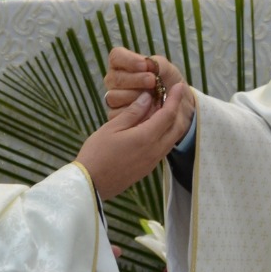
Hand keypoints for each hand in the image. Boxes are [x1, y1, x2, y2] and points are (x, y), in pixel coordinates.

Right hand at [77, 82, 191, 198]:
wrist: (91, 185)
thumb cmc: (97, 154)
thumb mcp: (112, 128)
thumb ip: (133, 112)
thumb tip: (148, 97)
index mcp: (147, 138)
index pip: (168, 114)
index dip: (175, 99)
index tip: (179, 86)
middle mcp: (155, 151)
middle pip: (176, 128)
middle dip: (178, 110)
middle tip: (173, 96)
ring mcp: (152, 162)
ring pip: (171, 139)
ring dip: (171, 123)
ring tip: (163, 109)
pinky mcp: (147, 169)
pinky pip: (163, 148)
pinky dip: (164, 134)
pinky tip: (153, 127)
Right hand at [104, 47, 194, 127]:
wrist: (180, 106)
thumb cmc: (169, 84)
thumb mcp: (167, 70)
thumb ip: (157, 64)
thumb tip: (147, 65)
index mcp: (124, 65)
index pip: (116, 56)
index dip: (128, 60)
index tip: (145, 65)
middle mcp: (116, 81)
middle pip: (115, 78)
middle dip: (135, 79)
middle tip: (152, 81)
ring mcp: (115, 99)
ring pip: (114, 97)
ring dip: (135, 96)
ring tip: (152, 98)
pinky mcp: (116, 117)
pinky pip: (118, 114)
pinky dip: (135, 112)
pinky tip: (148, 110)